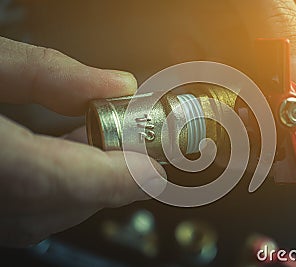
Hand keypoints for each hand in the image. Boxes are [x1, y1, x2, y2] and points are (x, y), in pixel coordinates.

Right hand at [0, 37, 166, 246]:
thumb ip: (47, 74)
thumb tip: (116, 85)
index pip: (56, 181)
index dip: (114, 179)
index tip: (153, 172)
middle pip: (58, 203)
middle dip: (108, 178)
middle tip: (138, 146)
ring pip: (44, 215)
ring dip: (86, 182)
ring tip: (105, 141)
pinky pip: (23, 213)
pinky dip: (57, 186)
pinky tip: (65, 151)